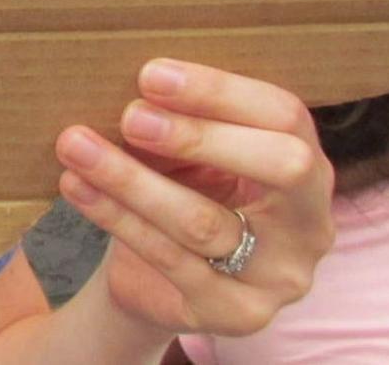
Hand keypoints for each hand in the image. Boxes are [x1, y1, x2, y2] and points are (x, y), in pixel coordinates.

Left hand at [53, 59, 333, 338]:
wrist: (154, 283)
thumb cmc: (179, 194)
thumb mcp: (188, 155)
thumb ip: (180, 123)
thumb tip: (141, 88)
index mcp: (311, 167)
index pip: (285, 117)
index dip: (220, 91)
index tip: (152, 75)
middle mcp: (312, 225)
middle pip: (281, 168)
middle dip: (200, 135)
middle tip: (130, 116)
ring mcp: (279, 276)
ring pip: (205, 220)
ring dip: (132, 178)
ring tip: (76, 145)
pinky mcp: (236, 313)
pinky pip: (170, 258)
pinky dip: (116, 216)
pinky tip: (77, 186)